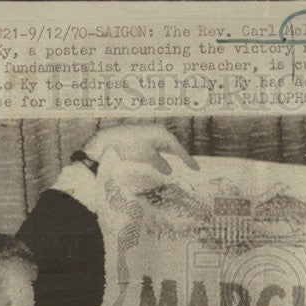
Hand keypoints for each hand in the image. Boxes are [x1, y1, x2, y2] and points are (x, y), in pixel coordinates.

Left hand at [81, 123, 198, 174]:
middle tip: (190, 170)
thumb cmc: (128, 145)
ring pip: (164, 151)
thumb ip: (160, 163)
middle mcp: (157, 133)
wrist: (108, 141)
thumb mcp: (146, 156)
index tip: (196, 169)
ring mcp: (150, 137)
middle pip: (173, 148)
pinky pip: (156, 152)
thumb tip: (170, 170)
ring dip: (169, 160)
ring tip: (178, 171)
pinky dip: (160, 160)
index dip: (188, 160)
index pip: (178, 148)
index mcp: (161, 133)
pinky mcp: (143, 143)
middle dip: (180, 159)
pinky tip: (161, 168)